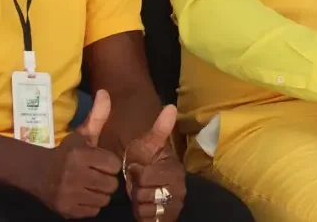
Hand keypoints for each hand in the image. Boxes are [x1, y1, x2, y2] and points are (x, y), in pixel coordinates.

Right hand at [39, 90, 122, 218]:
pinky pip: (93, 211)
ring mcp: (69, 195)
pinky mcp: (67, 210)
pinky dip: (90, 205)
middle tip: (95, 175)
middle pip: (111, 185)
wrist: (38, 174)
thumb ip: (97, 116)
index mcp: (80, 156)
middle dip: (106, 180)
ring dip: (99, 193)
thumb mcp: (82, 134)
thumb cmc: (67, 153)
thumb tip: (105, 92)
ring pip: (103, 199)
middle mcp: (74, 176)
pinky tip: (82, 195)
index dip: (109, 164)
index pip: (114, 165)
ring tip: (89, 185)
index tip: (100, 162)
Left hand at [126, 106, 185, 221]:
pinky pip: (150, 221)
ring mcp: (175, 206)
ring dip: (139, 203)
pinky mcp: (169, 219)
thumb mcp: (147, 143)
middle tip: (139, 183)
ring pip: (147, 210)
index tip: (137, 168)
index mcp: (176, 170)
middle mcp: (180, 189)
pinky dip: (143, 216)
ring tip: (141, 195)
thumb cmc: (145, 161)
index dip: (136, 174)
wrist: (144, 182)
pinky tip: (144, 207)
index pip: (145, 177)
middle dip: (138, 190)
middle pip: (146, 195)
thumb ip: (159, 128)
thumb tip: (171, 106)